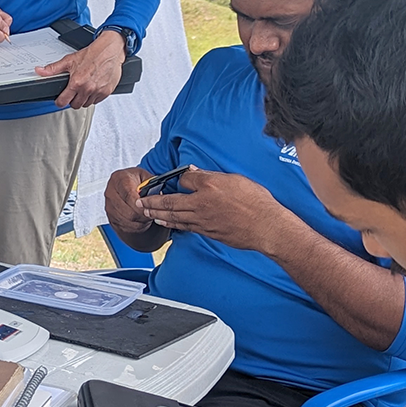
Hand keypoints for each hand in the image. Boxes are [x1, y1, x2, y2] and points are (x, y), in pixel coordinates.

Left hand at [38, 29, 123, 107]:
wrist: (109, 51)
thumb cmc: (92, 55)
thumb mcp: (69, 60)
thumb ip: (53, 68)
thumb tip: (40, 71)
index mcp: (76, 83)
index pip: (64, 102)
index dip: (60, 102)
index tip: (60, 100)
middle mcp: (87, 89)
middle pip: (75, 105)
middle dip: (72, 100)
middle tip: (73, 93)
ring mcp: (98, 91)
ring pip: (86, 104)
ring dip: (83, 99)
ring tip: (83, 89)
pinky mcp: (106, 92)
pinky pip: (97, 101)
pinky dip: (94, 97)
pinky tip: (92, 88)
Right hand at [105, 167, 156, 234]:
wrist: (125, 188)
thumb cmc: (135, 181)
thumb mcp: (145, 176)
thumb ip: (151, 183)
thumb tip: (157, 193)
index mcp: (119, 178)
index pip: (127, 194)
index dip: (139, 203)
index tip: (148, 207)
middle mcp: (111, 192)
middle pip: (128, 210)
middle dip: (142, 214)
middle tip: (152, 213)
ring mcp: (109, 206)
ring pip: (128, 220)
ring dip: (141, 220)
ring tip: (148, 215)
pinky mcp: (111, 218)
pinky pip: (125, 226)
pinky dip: (136, 225)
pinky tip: (142, 219)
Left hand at [138, 168, 300, 254]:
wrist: (267, 227)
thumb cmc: (256, 202)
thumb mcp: (234, 180)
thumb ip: (211, 177)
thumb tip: (195, 173)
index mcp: (208, 189)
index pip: (183, 182)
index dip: (174, 180)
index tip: (165, 180)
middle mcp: (201, 206)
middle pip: (171, 203)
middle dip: (152, 202)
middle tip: (139, 202)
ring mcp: (204, 221)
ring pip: (175, 217)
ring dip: (158, 214)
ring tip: (146, 213)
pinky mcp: (209, 232)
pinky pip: (185, 227)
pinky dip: (173, 224)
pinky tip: (166, 223)